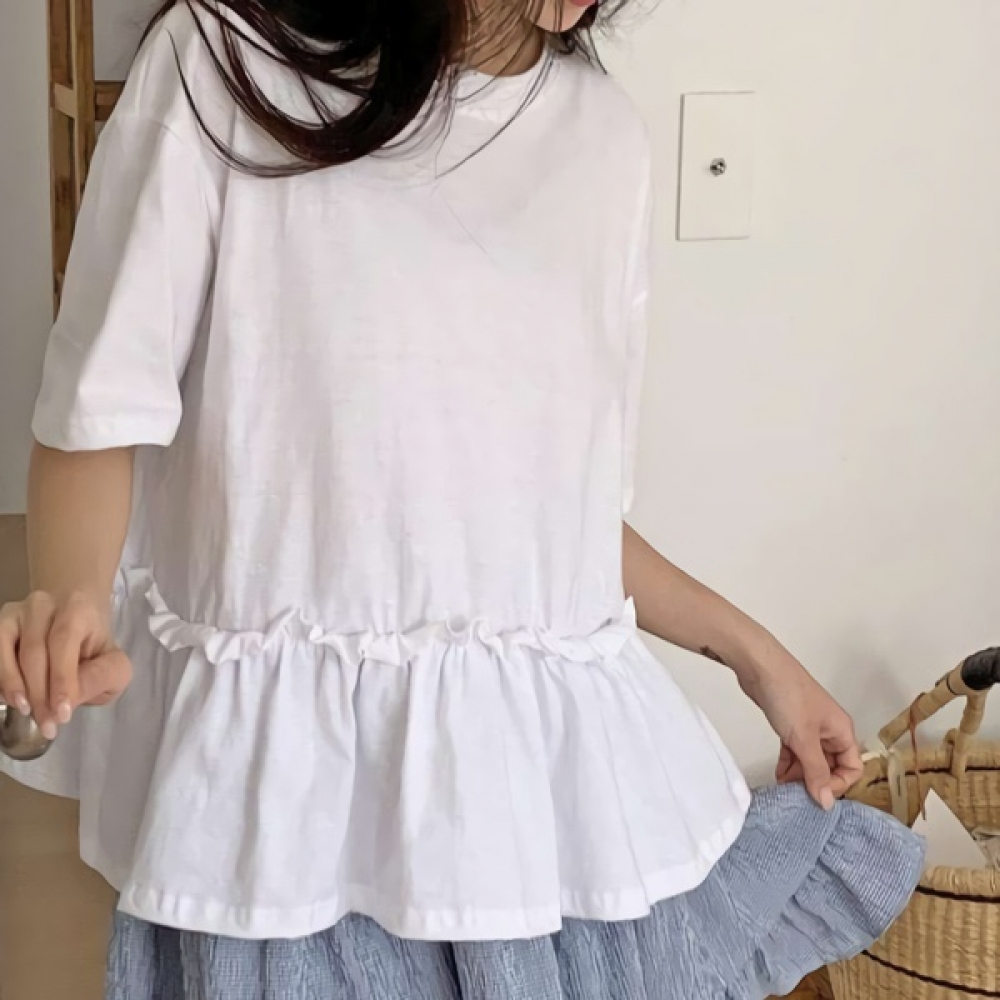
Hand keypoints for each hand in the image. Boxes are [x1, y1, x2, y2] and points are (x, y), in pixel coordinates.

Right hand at [0, 591, 131, 739]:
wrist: (73, 619)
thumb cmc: (93, 648)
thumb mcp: (112, 665)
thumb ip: (99, 678)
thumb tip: (68, 701)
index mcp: (78, 609)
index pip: (64, 641)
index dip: (61, 679)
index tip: (62, 713)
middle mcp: (44, 604)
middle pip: (34, 651)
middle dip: (41, 694)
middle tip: (48, 725)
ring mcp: (16, 613)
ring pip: (8, 652)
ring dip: (16, 688)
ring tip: (29, 713)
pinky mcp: (0, 625)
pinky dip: (2, 679)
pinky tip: (13, 699)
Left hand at [741, 658, 863, 809]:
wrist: (760, 667)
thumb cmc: (788, 696)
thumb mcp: (804, 738)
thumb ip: (815, 771)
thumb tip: (826, 803)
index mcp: (842, 731)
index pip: (852, 768)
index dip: (837, 784)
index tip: (816, 793)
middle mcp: (829, 730)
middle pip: (830, 766)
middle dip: (815, 781)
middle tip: (796, 794)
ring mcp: (809, 727)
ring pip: (811, 760)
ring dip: (799, 774)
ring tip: (784, 786)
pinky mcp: (790, 724)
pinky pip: (795, 751)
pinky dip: (789, 763)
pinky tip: (778, 774)